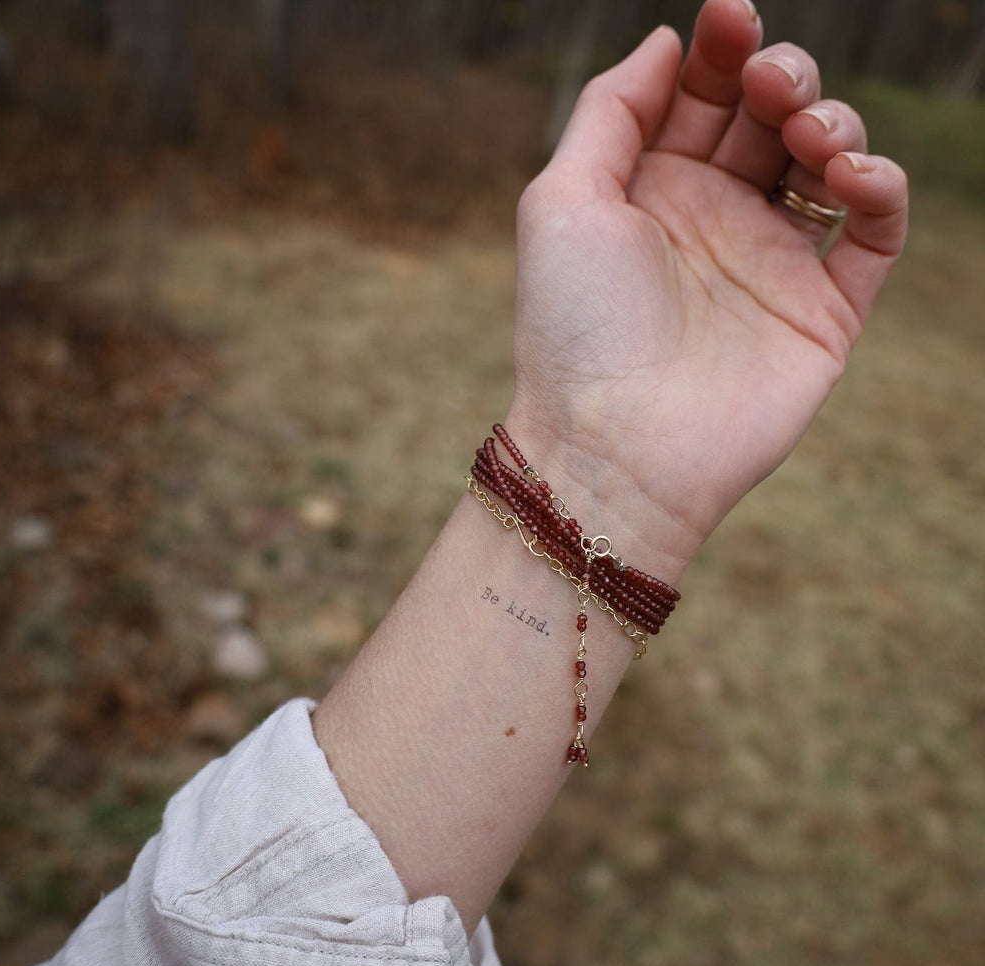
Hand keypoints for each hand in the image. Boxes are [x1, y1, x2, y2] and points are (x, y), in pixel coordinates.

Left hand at [507, 0, 906, 579]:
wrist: (614, 447)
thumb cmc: (575, 327)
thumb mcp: (561, 202)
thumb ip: (610, 112)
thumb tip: (668, 39)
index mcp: (651, 192)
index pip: (703, 97)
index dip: (723, 48)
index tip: (731, 16)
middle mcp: (713, 221)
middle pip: (770, 116)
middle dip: (781, 75)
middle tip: (770, 84)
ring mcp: (771, 264)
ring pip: (828, 161)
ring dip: (832, 122)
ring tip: (806, 136)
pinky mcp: (822, 311)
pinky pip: (874, 235)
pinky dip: (880, 191)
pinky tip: (851, 179)